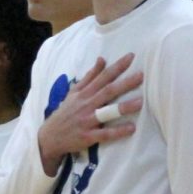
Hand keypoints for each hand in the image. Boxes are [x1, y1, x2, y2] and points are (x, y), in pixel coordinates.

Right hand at [37, 53, 143, 175]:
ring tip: (140, 102)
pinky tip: (132, 128)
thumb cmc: (66, 112)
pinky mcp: (88, 136)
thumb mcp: (74, 92)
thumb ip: (90, 76)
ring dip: (123, 107)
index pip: (103, 76)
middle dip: (125, 83)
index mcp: (85, 92)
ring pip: (107, 112)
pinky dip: (118, 131)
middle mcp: (86, 104)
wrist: (50, 136)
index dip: (117, 67)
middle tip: (141, 75)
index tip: (131, 57)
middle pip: (108, 91)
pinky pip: (105, 134)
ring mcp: (87, 121)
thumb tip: (102, 59)